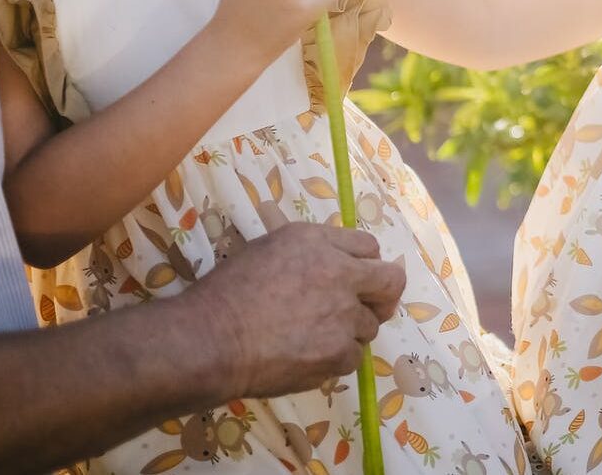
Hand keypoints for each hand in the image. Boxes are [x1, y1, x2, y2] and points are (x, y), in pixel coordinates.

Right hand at [183, 222, 406, 399]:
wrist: (210, 339)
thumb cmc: (227, 293)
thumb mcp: (268, 250)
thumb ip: (310, 252)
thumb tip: (333, 261)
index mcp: (319, 243)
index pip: (369, 247)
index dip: (364, 264)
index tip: (356, 278)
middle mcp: (341, 274)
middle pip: (390, 283)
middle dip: (382, 296)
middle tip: (366, 308)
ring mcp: (343, 316)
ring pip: (368, 327)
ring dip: (349, 332)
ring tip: (311, 338)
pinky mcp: (339, 353)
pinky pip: (352, 357)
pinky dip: (334, 360)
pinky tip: (305, 357)